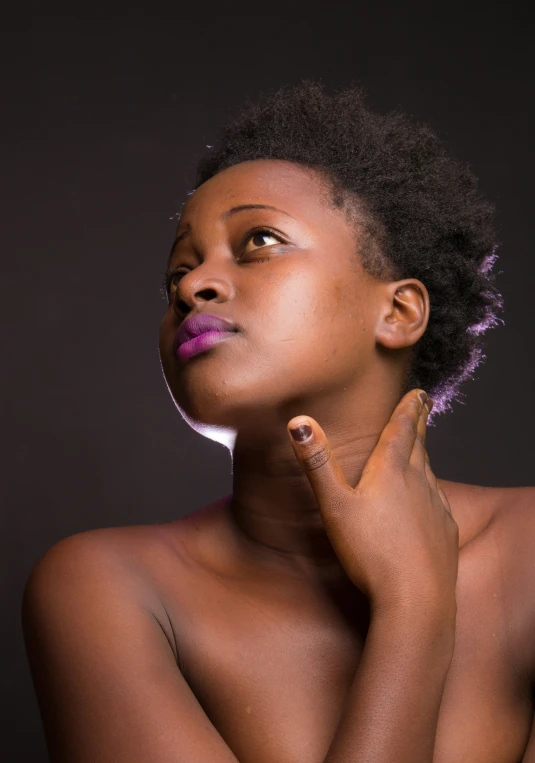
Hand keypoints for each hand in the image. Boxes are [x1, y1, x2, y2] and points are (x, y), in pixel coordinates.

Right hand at [286, 389, 458, 614]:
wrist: (416, 599)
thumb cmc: (371, 552)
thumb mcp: (335, 505)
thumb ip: (317, 463)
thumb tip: (299, 421)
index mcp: (392, 471)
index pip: (403, 429)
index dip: (409, 408)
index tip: (420, 392)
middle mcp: (419, 483)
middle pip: (420, 445)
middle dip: (420, 423)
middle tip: (425, 405)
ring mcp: (436, 508)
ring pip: (430, 472)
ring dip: (425, 456)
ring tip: (421, 448)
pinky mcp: (445, 532)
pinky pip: (439, 502)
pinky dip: (432, 490)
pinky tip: (429, 499)